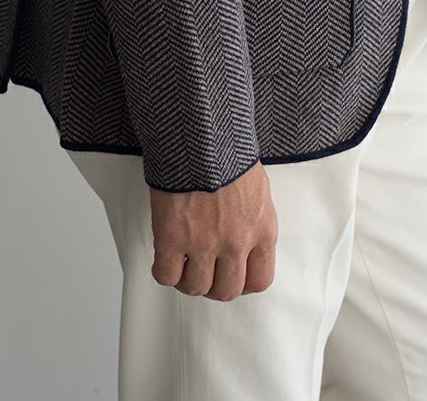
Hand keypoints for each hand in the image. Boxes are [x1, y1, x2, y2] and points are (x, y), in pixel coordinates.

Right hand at [150, 160, 277, 301]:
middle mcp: (237, 243)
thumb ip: (253, 218)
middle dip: (214, 285)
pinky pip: (166, 275)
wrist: (200, 136)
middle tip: (204, 271)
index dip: (242, 282)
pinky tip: (165, 256)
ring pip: (196, 287)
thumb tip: (242, 235)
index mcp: (262, 229)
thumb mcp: (256, 188)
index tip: (231, 275)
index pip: (259, 280)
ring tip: (182, 263)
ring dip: (188, 279)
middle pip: (227, 290)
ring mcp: (204, 244)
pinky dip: (164, 271)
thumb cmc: (227, 151)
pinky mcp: (172, 238)